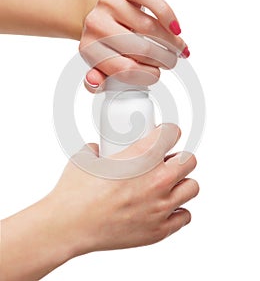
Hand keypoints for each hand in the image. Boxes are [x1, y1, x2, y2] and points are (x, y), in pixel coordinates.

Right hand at [1, 124, 198, 279]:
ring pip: (192, 187)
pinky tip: (164, 208)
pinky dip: (177, 210)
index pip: (172, 132)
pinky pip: (184, 216)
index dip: (169, 132)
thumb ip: (98, 149)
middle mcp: (157, 179)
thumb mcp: (86, 158)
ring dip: (181, 183)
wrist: (68, 226)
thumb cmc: (75, 194)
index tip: (166, 135)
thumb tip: (99, 150)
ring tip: (168, 185)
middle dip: (179, 158)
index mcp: (141, 156)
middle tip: (167, 162)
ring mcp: (160, 206)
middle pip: (189, 160)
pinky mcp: (159, 230)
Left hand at [79, 0, 189, 91]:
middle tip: (171, 63)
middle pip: (140, 49)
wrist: (99, 9)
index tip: (156, 75)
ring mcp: (109, 3)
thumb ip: (98, 79)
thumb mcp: (99, 63)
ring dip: (170, 41)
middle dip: (163, 59)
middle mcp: (95, 24)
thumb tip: (94, 82)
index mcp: (89, 48)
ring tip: (177, 48)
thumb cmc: (104, 41)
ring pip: (149, 27)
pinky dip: (167, 15)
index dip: (147, 76)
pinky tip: (175, 28)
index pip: (124, 70)